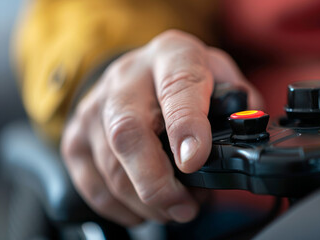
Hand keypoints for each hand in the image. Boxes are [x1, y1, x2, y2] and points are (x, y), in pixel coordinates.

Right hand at [61, 30, 263, 224]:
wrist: (140, 72)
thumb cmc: (184, 78)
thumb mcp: (220, 77)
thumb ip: (237, 104)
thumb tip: (243, 136)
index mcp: (171, 57)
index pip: (177, 87)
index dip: (185, 126)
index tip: (194, 160)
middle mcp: (127, 79)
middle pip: (128, 133)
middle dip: (156, 182)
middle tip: (184, 207)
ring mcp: (95, 108)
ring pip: (110, 166)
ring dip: (145, 201)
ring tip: (174, 207)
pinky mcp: (76, 136)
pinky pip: (91, 184)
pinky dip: (120, 207)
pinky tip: (144, 207)